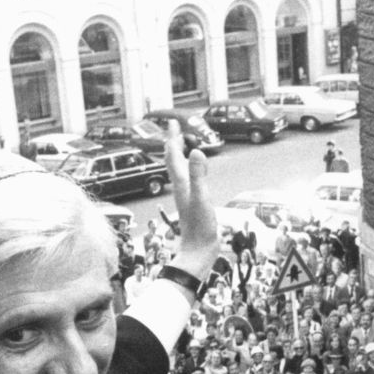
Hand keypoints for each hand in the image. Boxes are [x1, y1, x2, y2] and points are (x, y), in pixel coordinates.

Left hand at [162, 123, 217, 280]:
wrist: (199, 251)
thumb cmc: (200, 227)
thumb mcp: (202, 197)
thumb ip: (198, 174)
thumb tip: (195, 151)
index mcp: (181, 183)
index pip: (173, 155)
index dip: (173, 138)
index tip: (172, 122)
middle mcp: (181, 187)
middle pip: (174, 161)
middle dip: (174, 143)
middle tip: (175, 128)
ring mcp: (187, 195)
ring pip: (180, 170)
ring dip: (181, 156)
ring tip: (184, 146)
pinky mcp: (194, 203)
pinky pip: (190, 180)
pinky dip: (192, 170)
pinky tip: (196, 173)